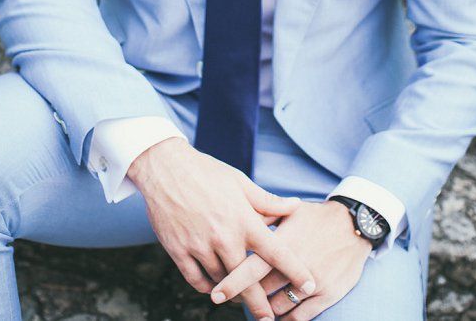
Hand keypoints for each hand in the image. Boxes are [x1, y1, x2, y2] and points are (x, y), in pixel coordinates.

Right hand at [127, 138, 316, 318]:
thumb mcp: (240, 183)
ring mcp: (200, 247)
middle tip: (269, 318)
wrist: (166, 169)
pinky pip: (197, 281)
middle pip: (248, 281)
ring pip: (222, 283)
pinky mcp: (179, 252)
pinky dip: (208, 287)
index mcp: (243, 219)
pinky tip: (215, 287)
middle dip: (260, 304)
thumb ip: (268, 201)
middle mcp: (224, 237)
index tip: (309, 286)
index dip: (295, 271)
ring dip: (232, 292)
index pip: (276, 252)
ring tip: (240, 296)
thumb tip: (295, 206)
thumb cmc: (206, 173)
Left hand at [209, 200, 372, 318]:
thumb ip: (265, 216)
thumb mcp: (291, 212)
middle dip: (248, 296)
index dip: (232, 283)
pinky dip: (285, 318)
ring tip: (258, 303)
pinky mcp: (327, 295)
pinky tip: (277, 312)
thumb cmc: (317, 218)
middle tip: (237, 297)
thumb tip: (240, 216)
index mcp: (285, 243)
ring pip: (278, 306)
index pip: (252, 267)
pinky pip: (299, 317)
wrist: (355, 227)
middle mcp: (297, 265)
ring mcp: (313, 282)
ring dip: (266, 308)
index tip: (216, 293)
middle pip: (262, 291)